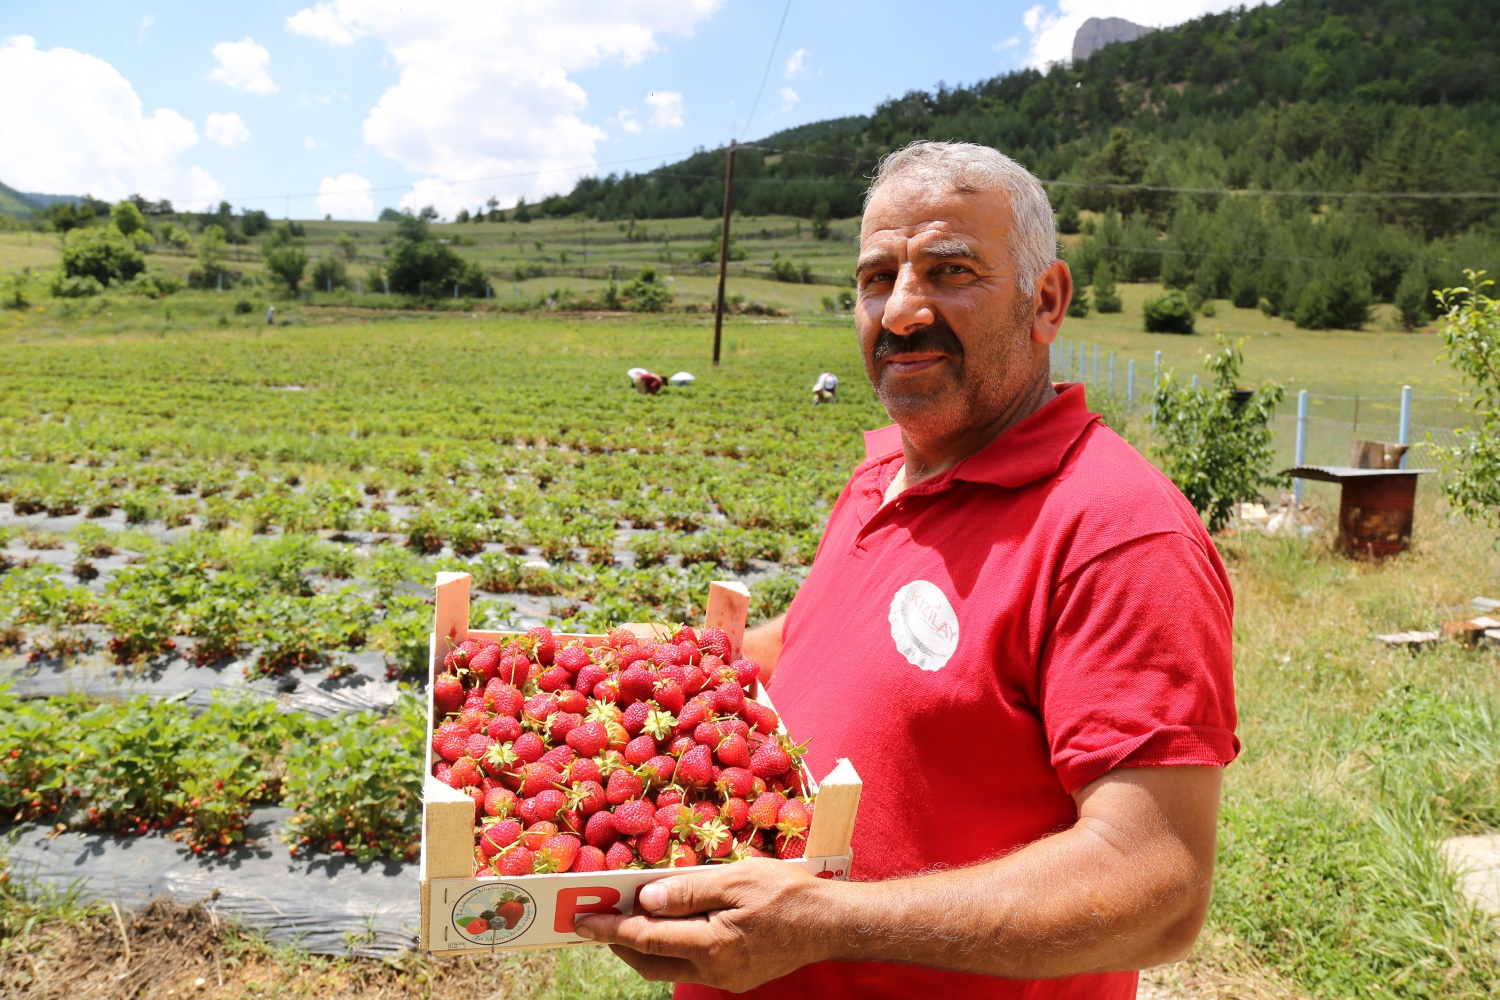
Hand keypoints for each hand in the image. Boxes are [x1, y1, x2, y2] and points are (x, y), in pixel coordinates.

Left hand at [573, 857, 832, 990]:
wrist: (832, 923)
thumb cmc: (787, 893)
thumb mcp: (737, 879)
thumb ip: (688, 891)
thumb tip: (645, 900)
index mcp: (712, 946)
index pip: (645, 938)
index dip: (609, 928)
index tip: (580, 919)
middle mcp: (714, 970)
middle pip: (650, 962)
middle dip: (618, 944)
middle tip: (593, 922)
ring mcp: (726, 978)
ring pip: (668, 966)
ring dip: (642, 947)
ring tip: (623, 921)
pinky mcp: (736, 977)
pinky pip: (691, 963)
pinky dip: (670, 947)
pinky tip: (667, 924)